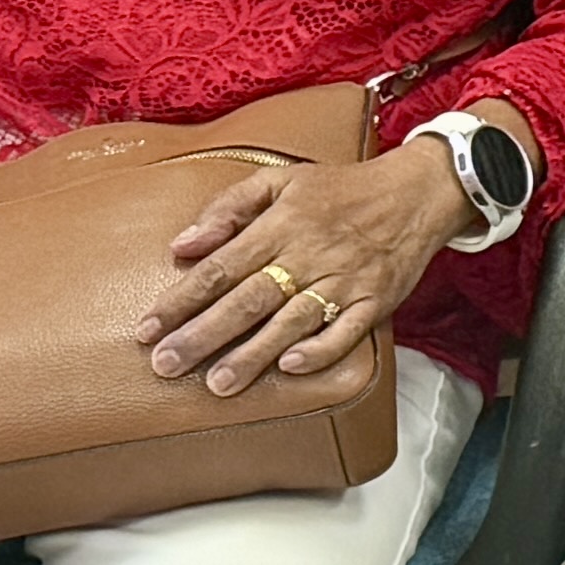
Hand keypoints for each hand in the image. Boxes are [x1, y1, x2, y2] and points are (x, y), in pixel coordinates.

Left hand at [147, 146, 469, 395]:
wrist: (417, 191)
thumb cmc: (340, 188)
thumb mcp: (280, 179)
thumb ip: (228, 208)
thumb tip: (182, 244)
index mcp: (280, 224)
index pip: (220, 267)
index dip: (181, 300)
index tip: (147, 328)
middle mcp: (309, 253)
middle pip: (248, 299)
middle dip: (204, 334)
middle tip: (166, 364)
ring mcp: (344, 279)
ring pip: (292, 320)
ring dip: (253, 353)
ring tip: (217, 384)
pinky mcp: (376, 300)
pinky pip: (348, 330)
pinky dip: (321, 348)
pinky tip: (291, 367)